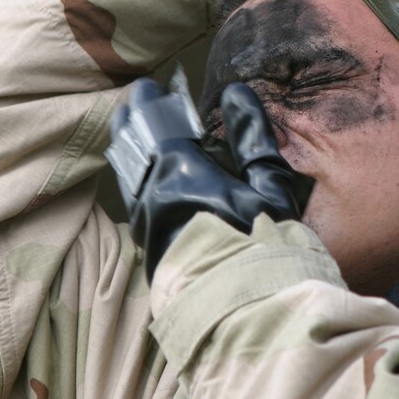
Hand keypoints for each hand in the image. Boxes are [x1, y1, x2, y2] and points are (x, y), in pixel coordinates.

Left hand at [107, 79, 311, 282]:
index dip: (150, 101)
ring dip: (132, 148)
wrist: (246, 311)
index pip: (152, 124)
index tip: (150, 86)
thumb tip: (238, 95)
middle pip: (130, 147)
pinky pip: (135, 199)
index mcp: (181, 173)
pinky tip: (147, 175)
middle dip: (133, 121)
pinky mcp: (148, 246)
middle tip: (138, 103)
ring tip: (139, 133)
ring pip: (128, 174)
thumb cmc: (265, 246)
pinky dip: (136, 176)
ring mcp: (146, 223)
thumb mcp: (270, 188)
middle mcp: (152, 196)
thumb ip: (253, 138)